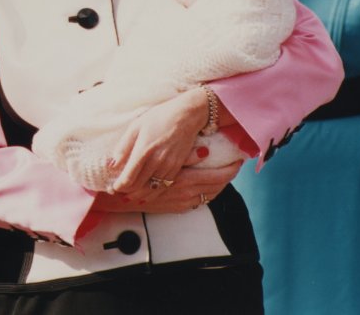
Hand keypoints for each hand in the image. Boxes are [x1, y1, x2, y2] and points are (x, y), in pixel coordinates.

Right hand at [93, 161, 242, 213]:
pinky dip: (209, 191)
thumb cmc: (136, 171)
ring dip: (220, 183)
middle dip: (229, 174)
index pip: (218, 176)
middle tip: (236, 163)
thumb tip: (205, 151)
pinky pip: (201, 200)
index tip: (239, 159)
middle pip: (218, 186)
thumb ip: (183, 154)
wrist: (120, 195)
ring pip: (211, 194)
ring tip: (225, 171)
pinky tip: (209, 183)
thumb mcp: (156, 156)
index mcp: (184, 180)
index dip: (231, 168)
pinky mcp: (178, 208)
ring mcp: (183, 203)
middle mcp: (187, 194)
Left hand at [108, 86, 208, 194]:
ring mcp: (168, 166)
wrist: (186, 116)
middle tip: (117, 192)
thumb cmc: (158, 117)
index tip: (112, 188)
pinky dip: (153, 192)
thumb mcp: (135, 126)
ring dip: (139, 194)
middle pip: (138, 185)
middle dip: (126, 191)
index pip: (128, 177)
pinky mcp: (177, 167)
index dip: (119, 186)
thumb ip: (123, 147)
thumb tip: (112, 164)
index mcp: (143, 150)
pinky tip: (146, 195)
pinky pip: (164, 186)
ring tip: (128, 196)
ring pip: (151, 189)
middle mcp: (157, 161)